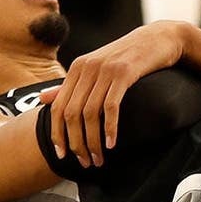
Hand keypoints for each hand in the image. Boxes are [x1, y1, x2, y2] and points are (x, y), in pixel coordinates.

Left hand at [39, 21, 185, 167]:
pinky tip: (111, 144)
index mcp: (77, 68)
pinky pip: (111, 106)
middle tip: (85, 162)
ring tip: (98, 158)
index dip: (57, 133)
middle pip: (72, 114)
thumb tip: (42, 99)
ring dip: (93, 141)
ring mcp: (105, 69)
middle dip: (76, 143)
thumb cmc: (126, 58)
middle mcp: (87, 68)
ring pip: (90, 113)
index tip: (62, 155)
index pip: (58, 107)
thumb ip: (68, 85)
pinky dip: (109, 128)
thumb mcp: (94, 68)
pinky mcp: (124, 72)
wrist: (158, 39)